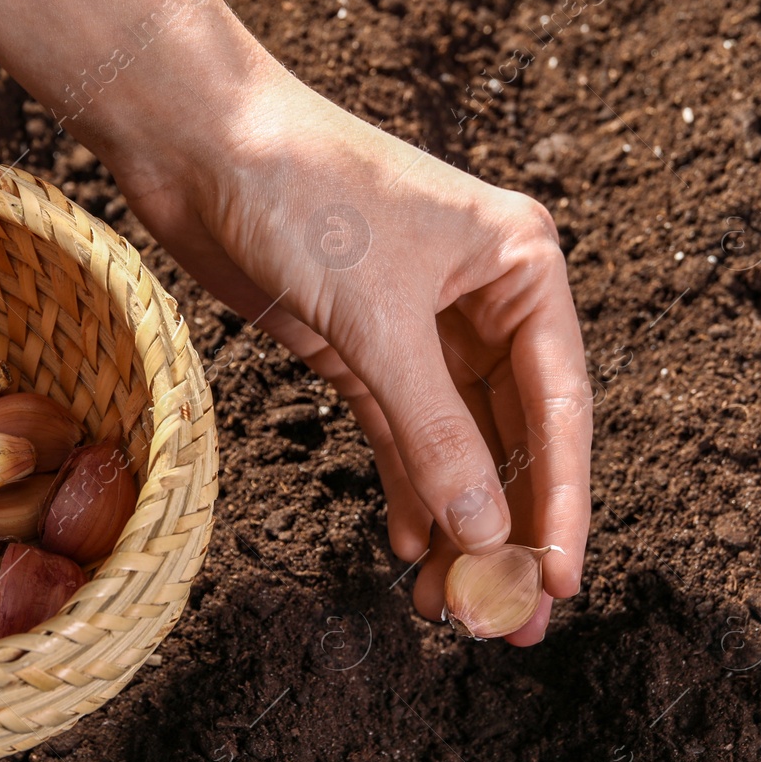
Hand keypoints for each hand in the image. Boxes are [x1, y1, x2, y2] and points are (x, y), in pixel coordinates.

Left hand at [104, 71, 591, 644]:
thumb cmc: (303, 195)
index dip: (561, 501)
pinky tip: (412, 547)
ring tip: (452, 604)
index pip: (558, 405)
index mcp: (520, 267)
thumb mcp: (379, 323)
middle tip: (511, 620)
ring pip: (453, 443)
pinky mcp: (358, 344)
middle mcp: (482, 297)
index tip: (557, 581)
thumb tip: (485, 533)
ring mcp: (419, 325)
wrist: (199, 142)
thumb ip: (436, 432)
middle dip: (507, 526)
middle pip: (510, 433)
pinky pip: (399, 433)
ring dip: (453, 521)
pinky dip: (407, 489)